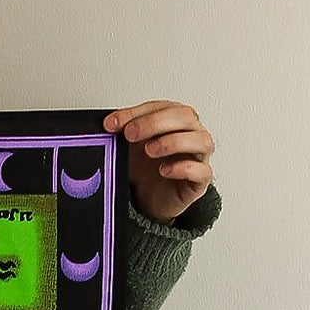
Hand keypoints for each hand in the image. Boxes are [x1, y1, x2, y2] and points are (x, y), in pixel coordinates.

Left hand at [104, 102, 214, 224]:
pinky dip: (184, 168)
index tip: (112, 123)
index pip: (161, 107)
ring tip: (149, 150)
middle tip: (130, 134)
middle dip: (155, 122)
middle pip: (185, 116)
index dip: (137, 113)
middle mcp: (191, 134)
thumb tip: (107, 125)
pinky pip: (202, 171)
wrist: (150, 202)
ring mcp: (198, 157)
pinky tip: (164, 170)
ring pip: (201, 140)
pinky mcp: (200, 182)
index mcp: (175, 120)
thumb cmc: (146, 170)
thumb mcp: (130, 149)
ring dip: (173, 142)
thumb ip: (123, 134)